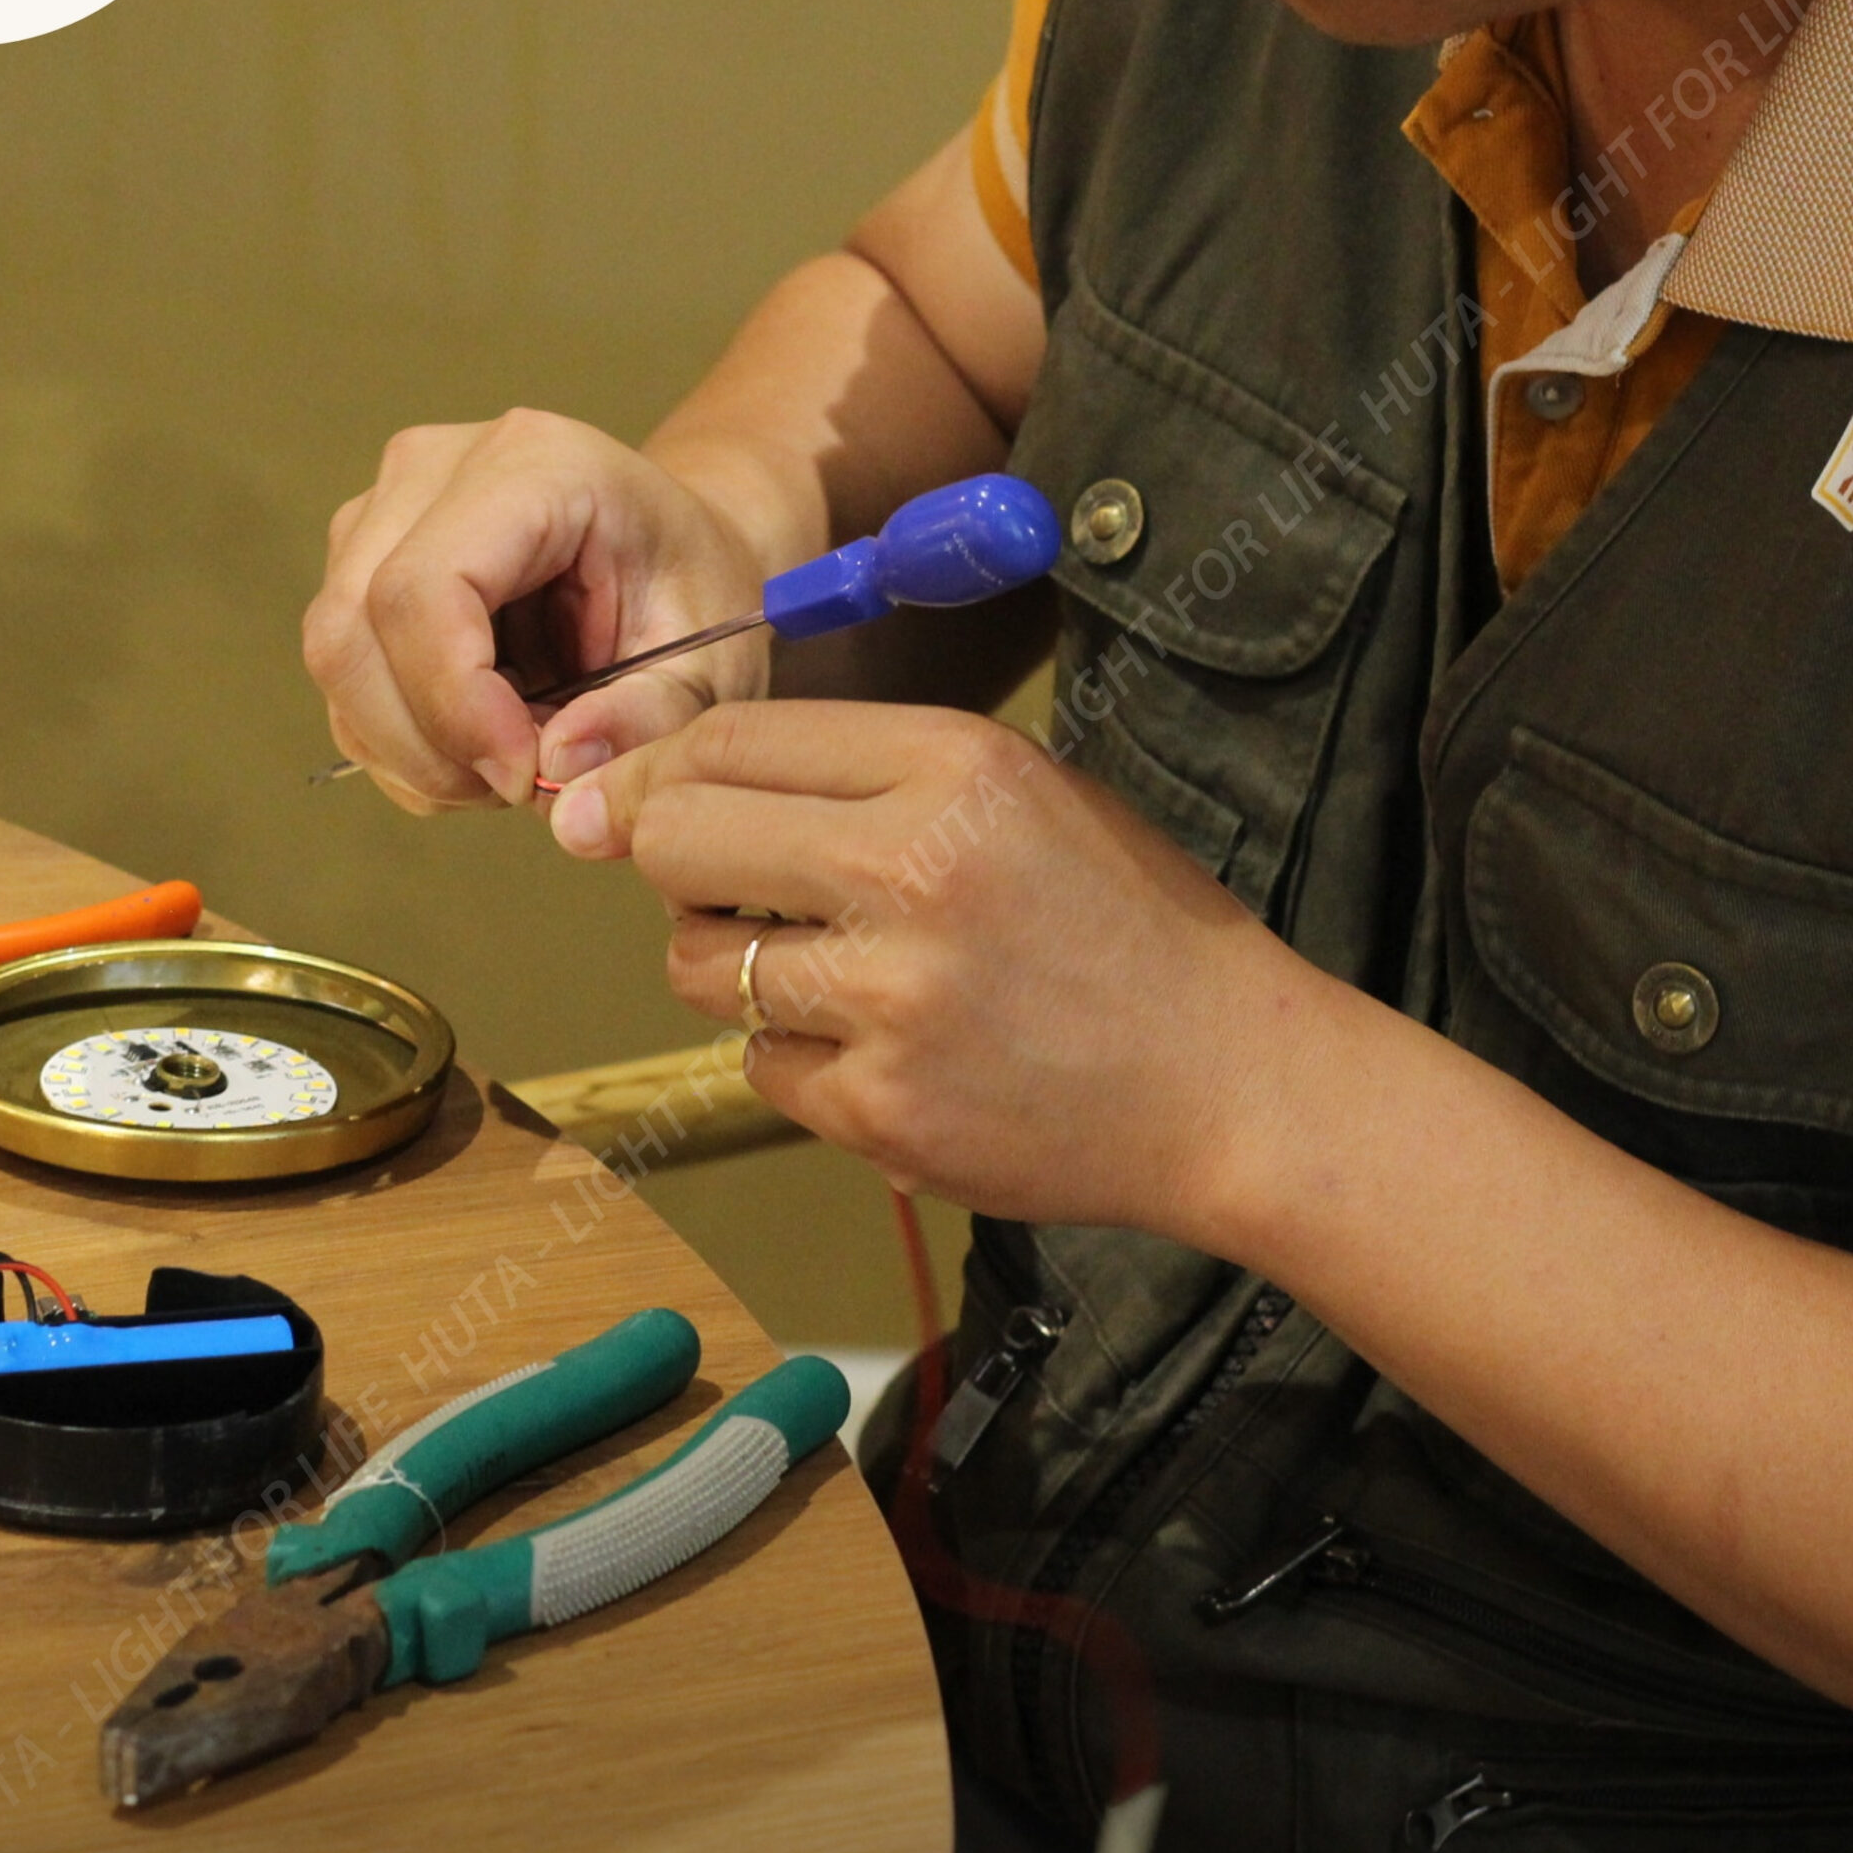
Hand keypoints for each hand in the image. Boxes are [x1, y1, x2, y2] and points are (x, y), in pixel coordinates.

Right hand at [300, 410, 772, 811]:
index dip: (455, 705)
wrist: (671, 550)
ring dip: (417, 750)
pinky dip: (405, 743)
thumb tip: (555, 776)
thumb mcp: (710, 666)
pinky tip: (484, 743)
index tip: (523, 777)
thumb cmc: (693, 593)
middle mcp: (434, 468)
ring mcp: (382, 509)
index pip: (424, 589)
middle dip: (429, 743)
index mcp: (532, 465)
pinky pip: (345, 678)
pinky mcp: (359, 561)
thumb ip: (648, 722)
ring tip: (515, 761)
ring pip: (337, 659)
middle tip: (522, 786)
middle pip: (353, 628)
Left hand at [549, 697, 1302, 1229]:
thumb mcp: (1024, 792)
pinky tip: (886, 1048)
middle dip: (668, 859)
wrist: (1230, 1082)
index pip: (728, 740)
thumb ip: (863, 773)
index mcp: (956, 768)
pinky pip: (760, 1066)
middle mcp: (914, 871)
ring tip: (831, 971)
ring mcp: (892, 1001)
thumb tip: (670, 786)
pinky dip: (799, 1058)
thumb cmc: (1127, 925)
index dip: (653, 771)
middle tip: (714, 883)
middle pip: (678, 841)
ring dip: (732, 966)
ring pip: (699, 964)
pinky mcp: (881, 1112)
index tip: (622, 800)